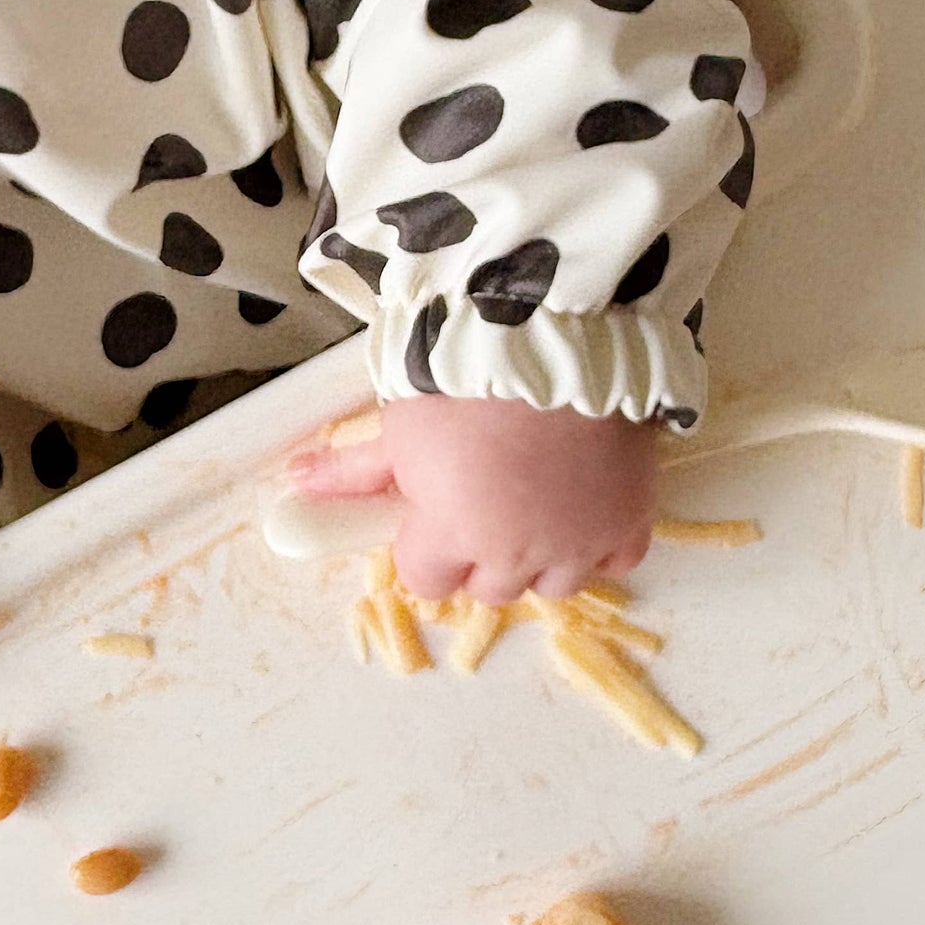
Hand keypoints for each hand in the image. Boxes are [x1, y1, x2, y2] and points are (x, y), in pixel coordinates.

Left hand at [291, 395, 657, 603]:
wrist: (557, 337)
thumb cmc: (465, 382)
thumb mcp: (400, 427)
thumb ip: (354, 472)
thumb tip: (293, 484)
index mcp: (452, 539)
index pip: (426, 580)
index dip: (426, 547)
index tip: (432, 514)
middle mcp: (517, 557)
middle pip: (491, 587)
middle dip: (482, 551)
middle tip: (485, 496)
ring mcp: (579, 543)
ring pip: (553, 583)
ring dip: (540, 553)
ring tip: (536, 499)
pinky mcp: (630, 520)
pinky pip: (614, 559)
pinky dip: (598, 541)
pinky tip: (583, 505)